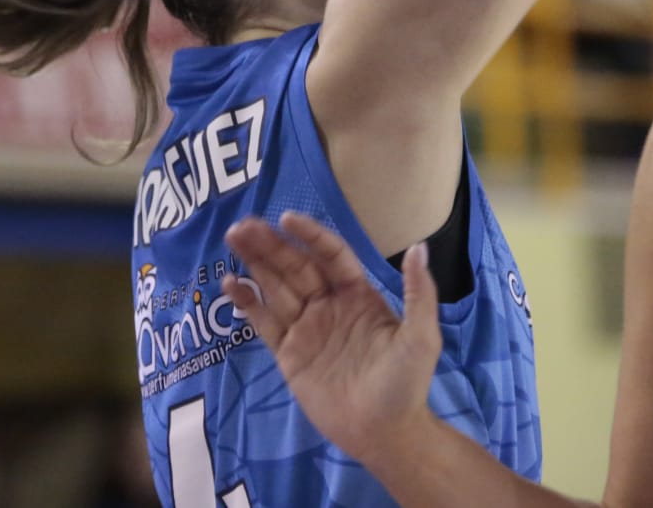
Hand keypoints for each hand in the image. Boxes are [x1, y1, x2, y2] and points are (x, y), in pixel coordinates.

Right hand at [223, 213, 441, 466]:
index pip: (330, 255)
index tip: (286, 219)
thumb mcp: (421, 337)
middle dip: (271, 245)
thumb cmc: (406, 384)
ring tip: (233, 238)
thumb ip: (419, 292)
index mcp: (358, 294)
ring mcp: (306, 328)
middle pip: (295, 266)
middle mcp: (329, 304)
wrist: (385, 434)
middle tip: (243, 226)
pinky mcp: (288, 353)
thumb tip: (419, 247)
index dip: (309, 236)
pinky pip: (264, 322)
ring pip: (276, 287)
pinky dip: (247, 302)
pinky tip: (230, 282)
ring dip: (255, 263)